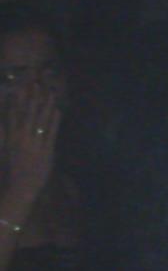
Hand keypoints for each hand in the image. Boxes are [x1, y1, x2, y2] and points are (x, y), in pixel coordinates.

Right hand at [0, 83, 61, 223]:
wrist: (22, 187)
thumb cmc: (15, 169)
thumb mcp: (7, 150)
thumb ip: (7, 134)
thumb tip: (6, 120)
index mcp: (11, 138)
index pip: (14, 115)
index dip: (18, 100)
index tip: (21, 87)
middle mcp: (22, 138)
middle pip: (28, 114)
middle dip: (32, 98)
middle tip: (36, 83)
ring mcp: (35, 143)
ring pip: (40, 120)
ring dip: (45, 105)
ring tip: (50, 92)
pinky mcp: (46, 150)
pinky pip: (51, 132)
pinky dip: (54, 120)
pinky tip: (58, 110)